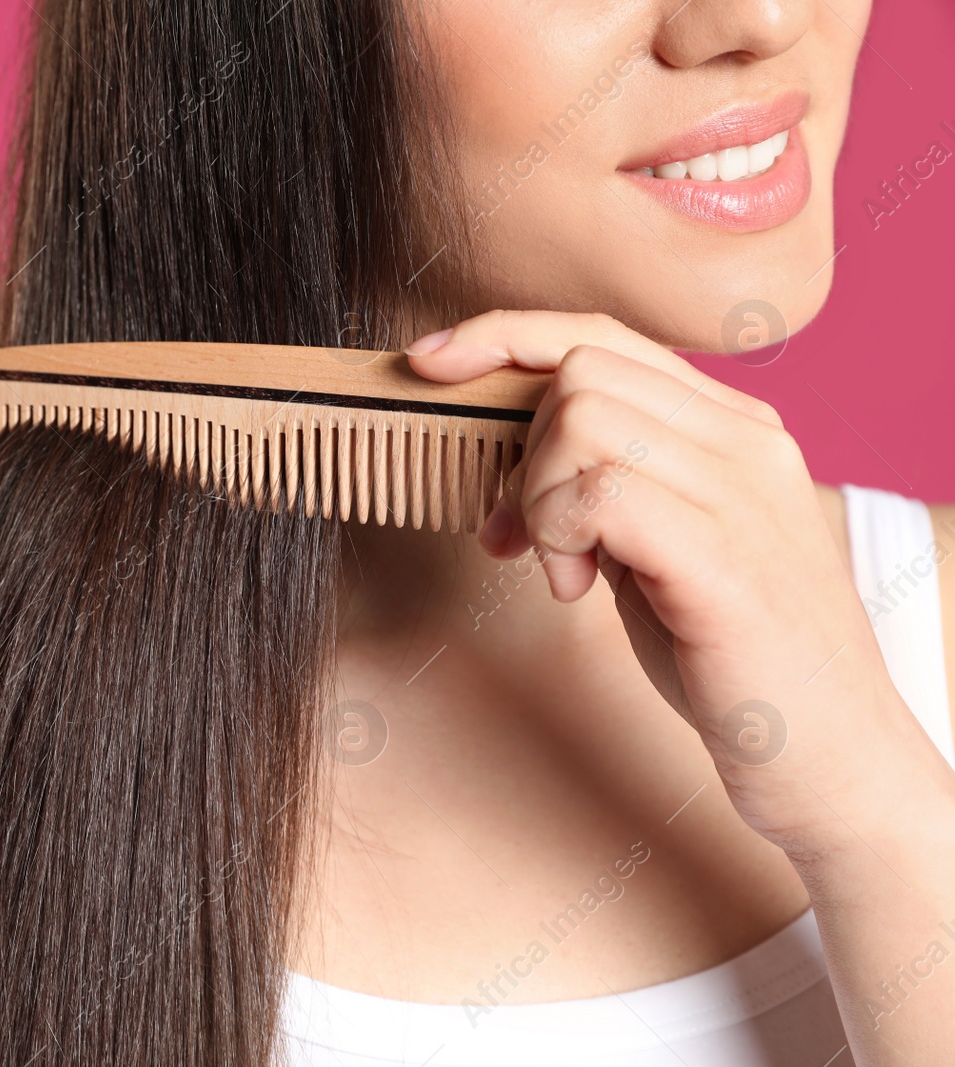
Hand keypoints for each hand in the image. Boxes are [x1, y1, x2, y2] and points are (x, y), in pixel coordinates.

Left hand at [403, 310, 951, 854]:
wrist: (829, 756)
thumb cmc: (731, 655)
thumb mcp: (656, 546)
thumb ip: (603, 489)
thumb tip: (507, 462)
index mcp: (733, 428)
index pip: (603, 336)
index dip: (507, 336)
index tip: (431, 363)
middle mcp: (746, 441)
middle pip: (579, 371)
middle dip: (518, 451)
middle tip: (518, 537)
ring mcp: (742, 493)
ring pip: (580, 419)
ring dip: (536, 500)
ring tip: (564, 572)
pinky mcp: (724, 558)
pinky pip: (599, 492)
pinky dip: (557, 534)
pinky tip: (575, 588)